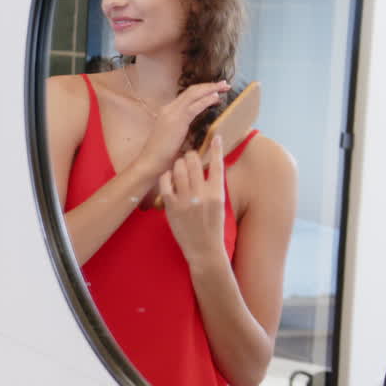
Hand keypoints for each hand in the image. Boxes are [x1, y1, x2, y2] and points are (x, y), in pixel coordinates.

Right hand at [133, 80, 230, 177]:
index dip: (203, 90)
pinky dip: (206, 100)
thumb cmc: (162, 154)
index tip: (216, 90)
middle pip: (191, 91)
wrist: (150, 161)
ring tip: (224, 87)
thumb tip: (198, 125)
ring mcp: (172, 113)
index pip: (187, 95)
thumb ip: (183, 126)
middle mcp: (169, 108)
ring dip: (210, 89)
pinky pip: (195, 106)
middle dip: (209, 86)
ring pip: (194, 95)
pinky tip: (216, 98)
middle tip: (224, 84)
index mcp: (167, 111)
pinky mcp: (177, 120)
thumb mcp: (174, 135)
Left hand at [159, 135, 226, 267]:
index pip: (218, 165)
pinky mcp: (172, 206)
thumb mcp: (219, 205)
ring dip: (177, 163)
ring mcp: (186, 200)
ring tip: (177, 164)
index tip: (216, 136)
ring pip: (178, 169)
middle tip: (188, 154)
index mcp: (217, 193)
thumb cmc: (212, 226)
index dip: (216, 148)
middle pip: (194, 163)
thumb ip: (213, 187)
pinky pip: (166, 183)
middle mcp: (202, 194)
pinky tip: (167, 176)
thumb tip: (209, 169)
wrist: (204, 249)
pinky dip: (166, 176)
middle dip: (190, 154)